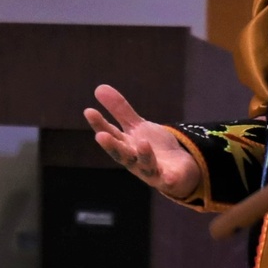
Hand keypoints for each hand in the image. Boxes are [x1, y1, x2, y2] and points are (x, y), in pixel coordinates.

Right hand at [84, 84, 200, 199]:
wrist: (179, 169)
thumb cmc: (153, 148)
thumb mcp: (137, 127)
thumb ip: (120, 110)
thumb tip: (98, 88)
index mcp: (126, 146)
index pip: (110, 134)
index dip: (99, 124)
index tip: (89, 111)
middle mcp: (135, 160)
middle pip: (122, 154)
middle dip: (112, 146)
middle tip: (101, 136)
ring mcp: (152, 171)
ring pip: (145, 165)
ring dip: (144, 156)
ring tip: (142, 142)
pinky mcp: (170, 178)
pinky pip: (169, 179)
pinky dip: (169, 178)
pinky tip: (170, 177)